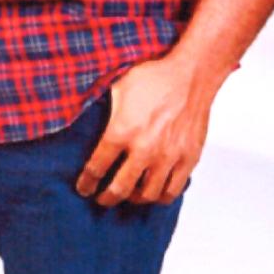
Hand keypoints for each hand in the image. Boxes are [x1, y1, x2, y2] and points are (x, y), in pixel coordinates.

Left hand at [74, 55, 212, 206]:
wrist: (190, 74)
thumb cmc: (154, 77)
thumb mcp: (118, 87)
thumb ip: (102, 109)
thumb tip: (83, 117)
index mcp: (122, 131)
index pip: (96, 168)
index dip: (86, 183)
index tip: (84, 188)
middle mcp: (144, 149)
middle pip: (119, 189)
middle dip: (106, 197)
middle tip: (101, 198)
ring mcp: (168, 157)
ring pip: (147, 195)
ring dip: (133, 199)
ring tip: (128, 193)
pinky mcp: (187, 159)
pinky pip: (172, 191)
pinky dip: (160, 196)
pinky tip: (154, 191)